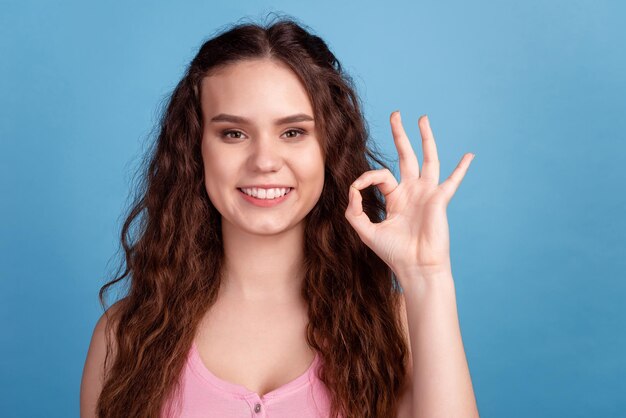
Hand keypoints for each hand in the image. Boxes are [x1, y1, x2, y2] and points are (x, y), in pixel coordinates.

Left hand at [344, 111, 473, 285]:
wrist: (415, 267)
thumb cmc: (393, 253)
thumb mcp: (366, 231)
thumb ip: (354, 211)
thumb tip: (353, 190)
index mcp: (395, 198)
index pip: (380, 176)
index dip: (366, 178)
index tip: (357, 189)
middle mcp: (412, 192)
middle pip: (406, 156)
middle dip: (400, 135)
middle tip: (396, 115)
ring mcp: (427, 194)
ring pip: (428, 159)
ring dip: (426, 139)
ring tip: (423, 119)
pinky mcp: (439, 199)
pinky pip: (453, 181)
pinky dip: (461, 168)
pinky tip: (469, 155)